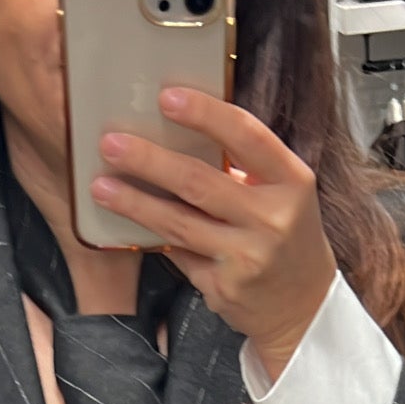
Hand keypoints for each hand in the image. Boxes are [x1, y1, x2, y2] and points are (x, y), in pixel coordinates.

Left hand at [91, 88, 337, 384]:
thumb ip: (244, 166)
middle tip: (111, 144)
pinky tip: (124, 224)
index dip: (205, 114)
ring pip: (178, 223)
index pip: (246, 136)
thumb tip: (178, 132)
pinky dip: (151, 237)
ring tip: (101, 186)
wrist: (303, 306)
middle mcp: (272, 219)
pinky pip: (178, 254)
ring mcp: (246, 257)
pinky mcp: (223, 287)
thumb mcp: (282, 193)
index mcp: (291, 181)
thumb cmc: (286, 237)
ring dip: (134, 203)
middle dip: (149, 161)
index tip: (166, 97)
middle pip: (199, 182)